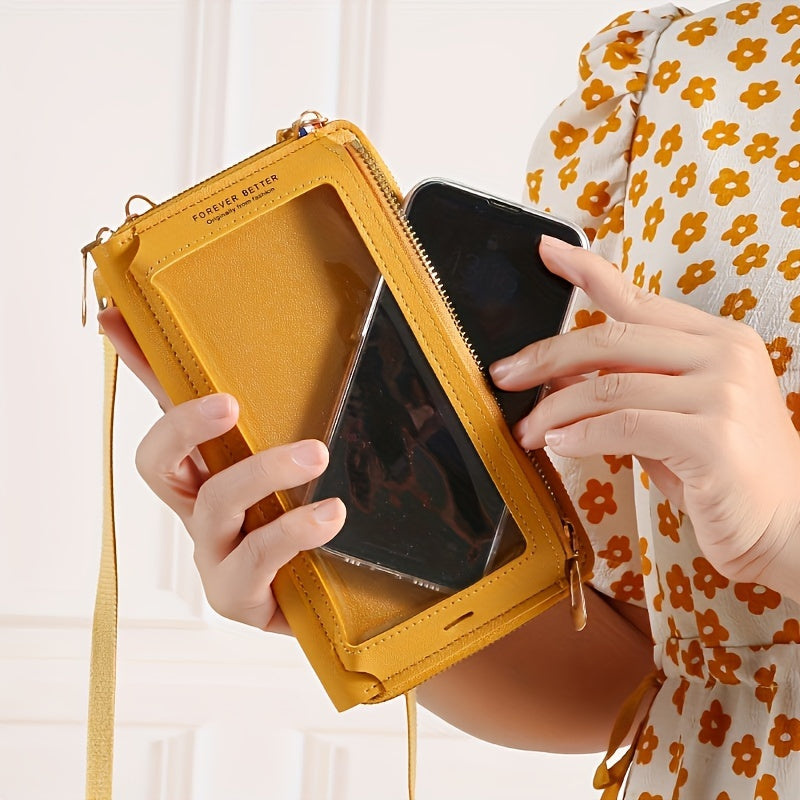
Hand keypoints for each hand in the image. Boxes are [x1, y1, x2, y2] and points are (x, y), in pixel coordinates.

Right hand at [99, 308, 345, 630]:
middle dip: (183, 427)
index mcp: (204, 481)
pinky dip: (295, 531)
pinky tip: (330, 515)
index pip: (161, 417)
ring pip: (217, 506)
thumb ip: (266, 418)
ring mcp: (216, 560)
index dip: (136, 373)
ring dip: (265, 474)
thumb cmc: (298, 528)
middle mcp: (199, 517)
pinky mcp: (243, 598)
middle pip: (159, 466)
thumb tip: (251, 359)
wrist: (332, 601)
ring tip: (314, 455)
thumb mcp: (286, 468)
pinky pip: (258, 559)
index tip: (118, 320)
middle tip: (230, 404)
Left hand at [489, 237, 799, 597]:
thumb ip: (626, 389)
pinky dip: (581, 435)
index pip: (637, 297)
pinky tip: (560, 445)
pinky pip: (624, 425)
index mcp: (718, 340)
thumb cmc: (727, 475)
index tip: (545, 252)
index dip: (586, 270)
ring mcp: (723, 394)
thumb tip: (557, 378)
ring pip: (608, 385)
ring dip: (554, 410)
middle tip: (506, 375)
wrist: (793, 527)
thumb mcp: (674, 418)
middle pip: (609, 340)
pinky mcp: (713, 438)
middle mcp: (724, 355)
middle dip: (546, 357)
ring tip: (528, 430)